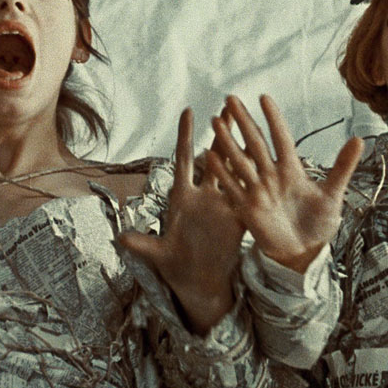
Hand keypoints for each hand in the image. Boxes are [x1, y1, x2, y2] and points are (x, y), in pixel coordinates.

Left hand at [119, 108, 244, 333]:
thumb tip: (119, 237)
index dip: (186, 136)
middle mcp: (204, 196)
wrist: (199, 283)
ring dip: (242, 147)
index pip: (184, 160)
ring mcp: (222, 205)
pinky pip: (247, 194)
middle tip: (228, 104)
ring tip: (251, 123)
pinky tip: (267, 159)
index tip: (189, 110)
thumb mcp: (158, 254)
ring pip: (234, 170)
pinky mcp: (238, 217)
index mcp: (182, 198)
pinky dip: (255, 177)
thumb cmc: (175, 266)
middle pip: (213, 156)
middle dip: (220, 131)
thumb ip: (141, 244)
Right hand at [207, 95, 362, 273]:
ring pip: (240, 161)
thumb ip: (343, 166)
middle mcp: (272, 176)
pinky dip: (222, 174)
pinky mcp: (248, 208)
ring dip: (227, 142)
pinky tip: (210, 158)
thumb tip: (359, 139)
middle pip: (255, 143)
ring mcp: (258, 190)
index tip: (264, 97)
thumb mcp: (334, 194)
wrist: (304, 252)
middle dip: (244, 122)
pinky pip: (232, 188)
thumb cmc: (319, 223)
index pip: (281, 138)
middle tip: (230, 99)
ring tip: (215, 121)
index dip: (273, 118)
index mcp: (292, 169)